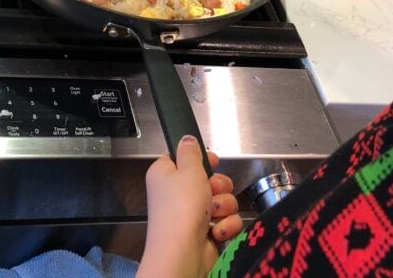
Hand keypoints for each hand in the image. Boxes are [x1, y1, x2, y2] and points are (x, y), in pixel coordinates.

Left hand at [136, 135, 243, 277]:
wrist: (183, 253)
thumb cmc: (181, 208)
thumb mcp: (188, 170)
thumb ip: (191, 151)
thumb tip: (186, 138)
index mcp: (165, 174)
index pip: (185, 159)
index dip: (201, 160)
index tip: (212, 162)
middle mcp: (177, 194)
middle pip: (210, 179)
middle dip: (218, 186)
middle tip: (211, 191)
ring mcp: (193, 215)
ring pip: (222, 200)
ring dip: (223, 207)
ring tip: (213, 214)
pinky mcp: (207, 232)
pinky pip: (226, 221)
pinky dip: (225, 226)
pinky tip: (216, 231)